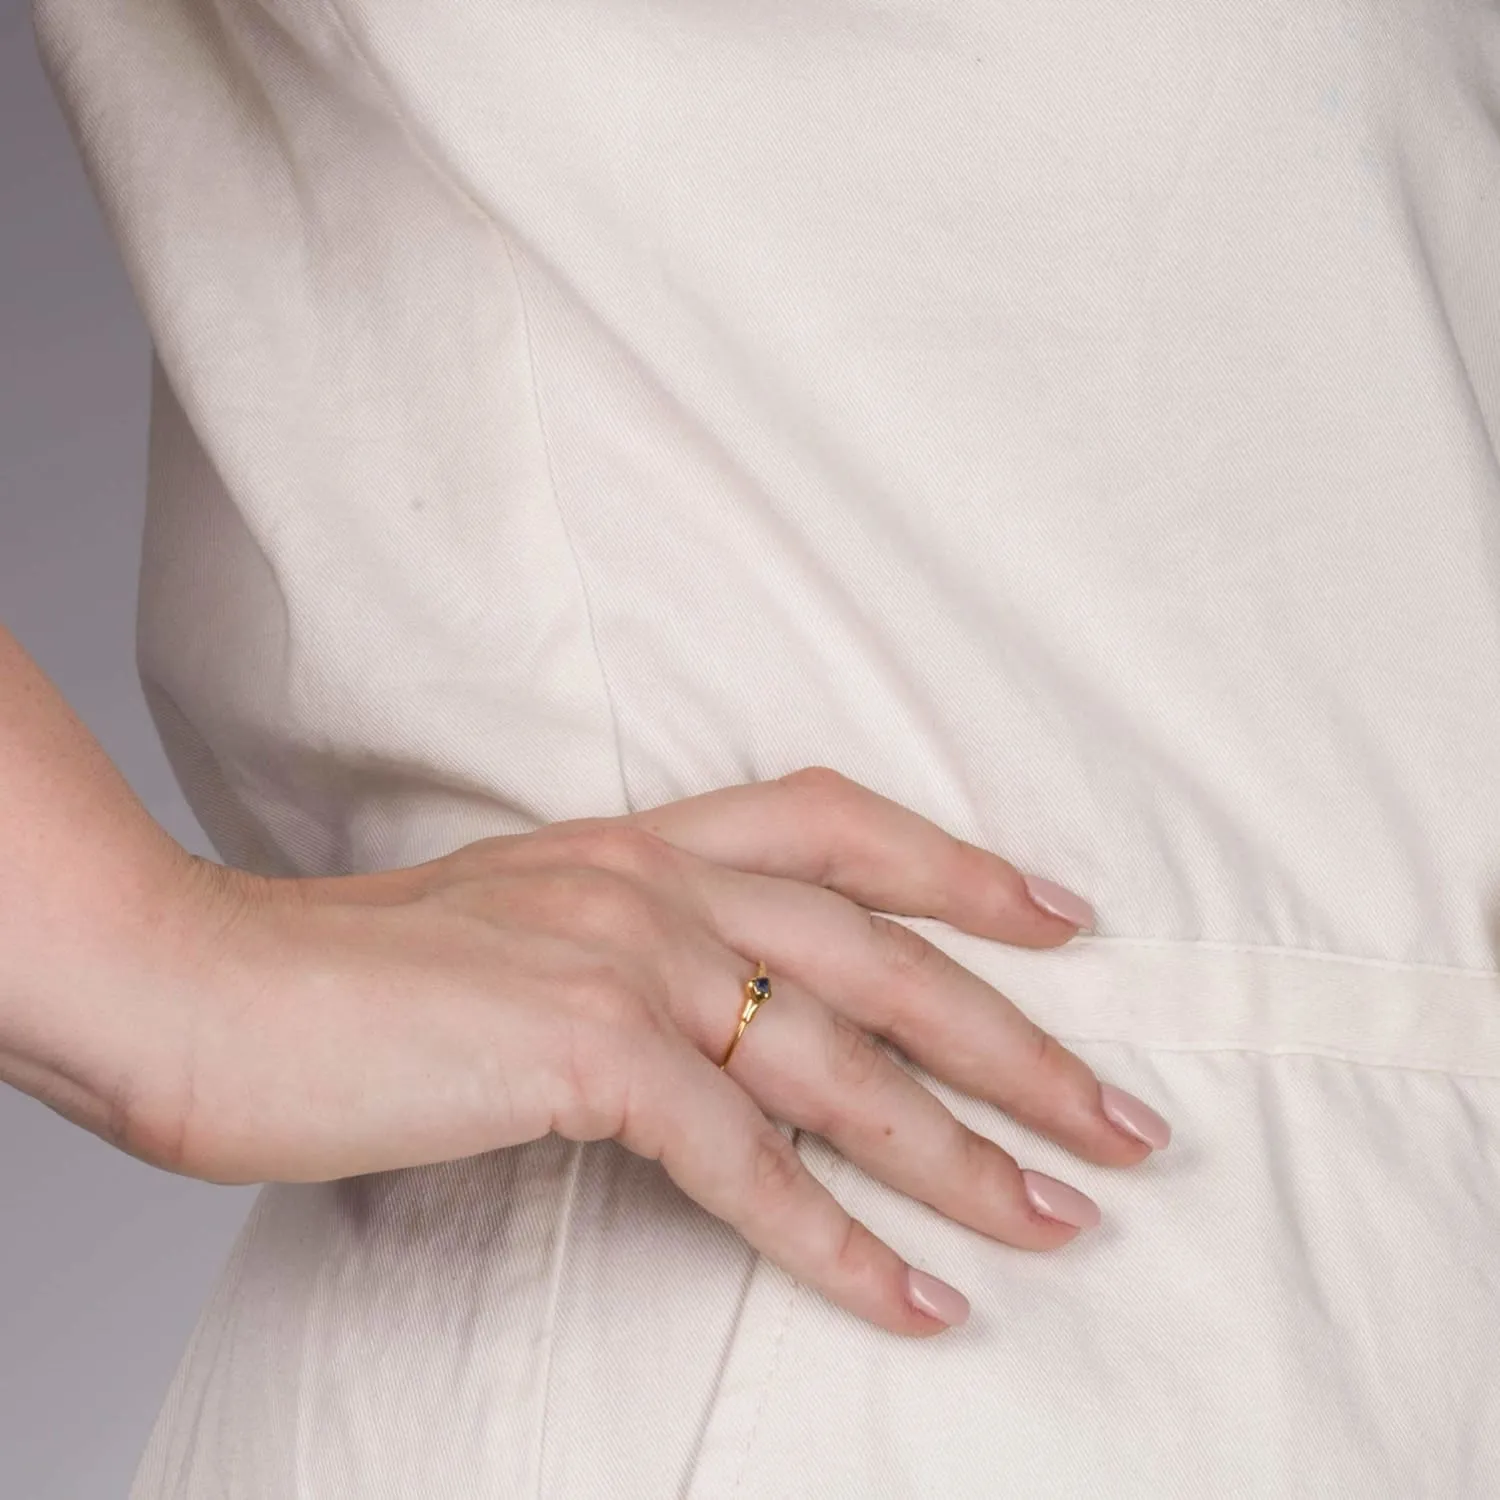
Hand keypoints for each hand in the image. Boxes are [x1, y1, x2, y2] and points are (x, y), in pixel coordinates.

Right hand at [118, 767, 1169, 1336]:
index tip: (1065, 918)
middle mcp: (655, 882)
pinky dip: (836, 1241)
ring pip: (843, 1064)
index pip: (842, 824)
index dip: (962, 866)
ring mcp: (625, 960)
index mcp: (641, 840)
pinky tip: (913, 1301)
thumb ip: (621, 947)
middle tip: (1125, 1118)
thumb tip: (710, 1028)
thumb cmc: (347, 969)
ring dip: (965, 1153)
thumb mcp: (517, 924)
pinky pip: (745, 1161)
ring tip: (1063, 1219)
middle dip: (1021, 1041)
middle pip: (886, 957)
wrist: (205, 983)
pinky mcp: (583, 1053)